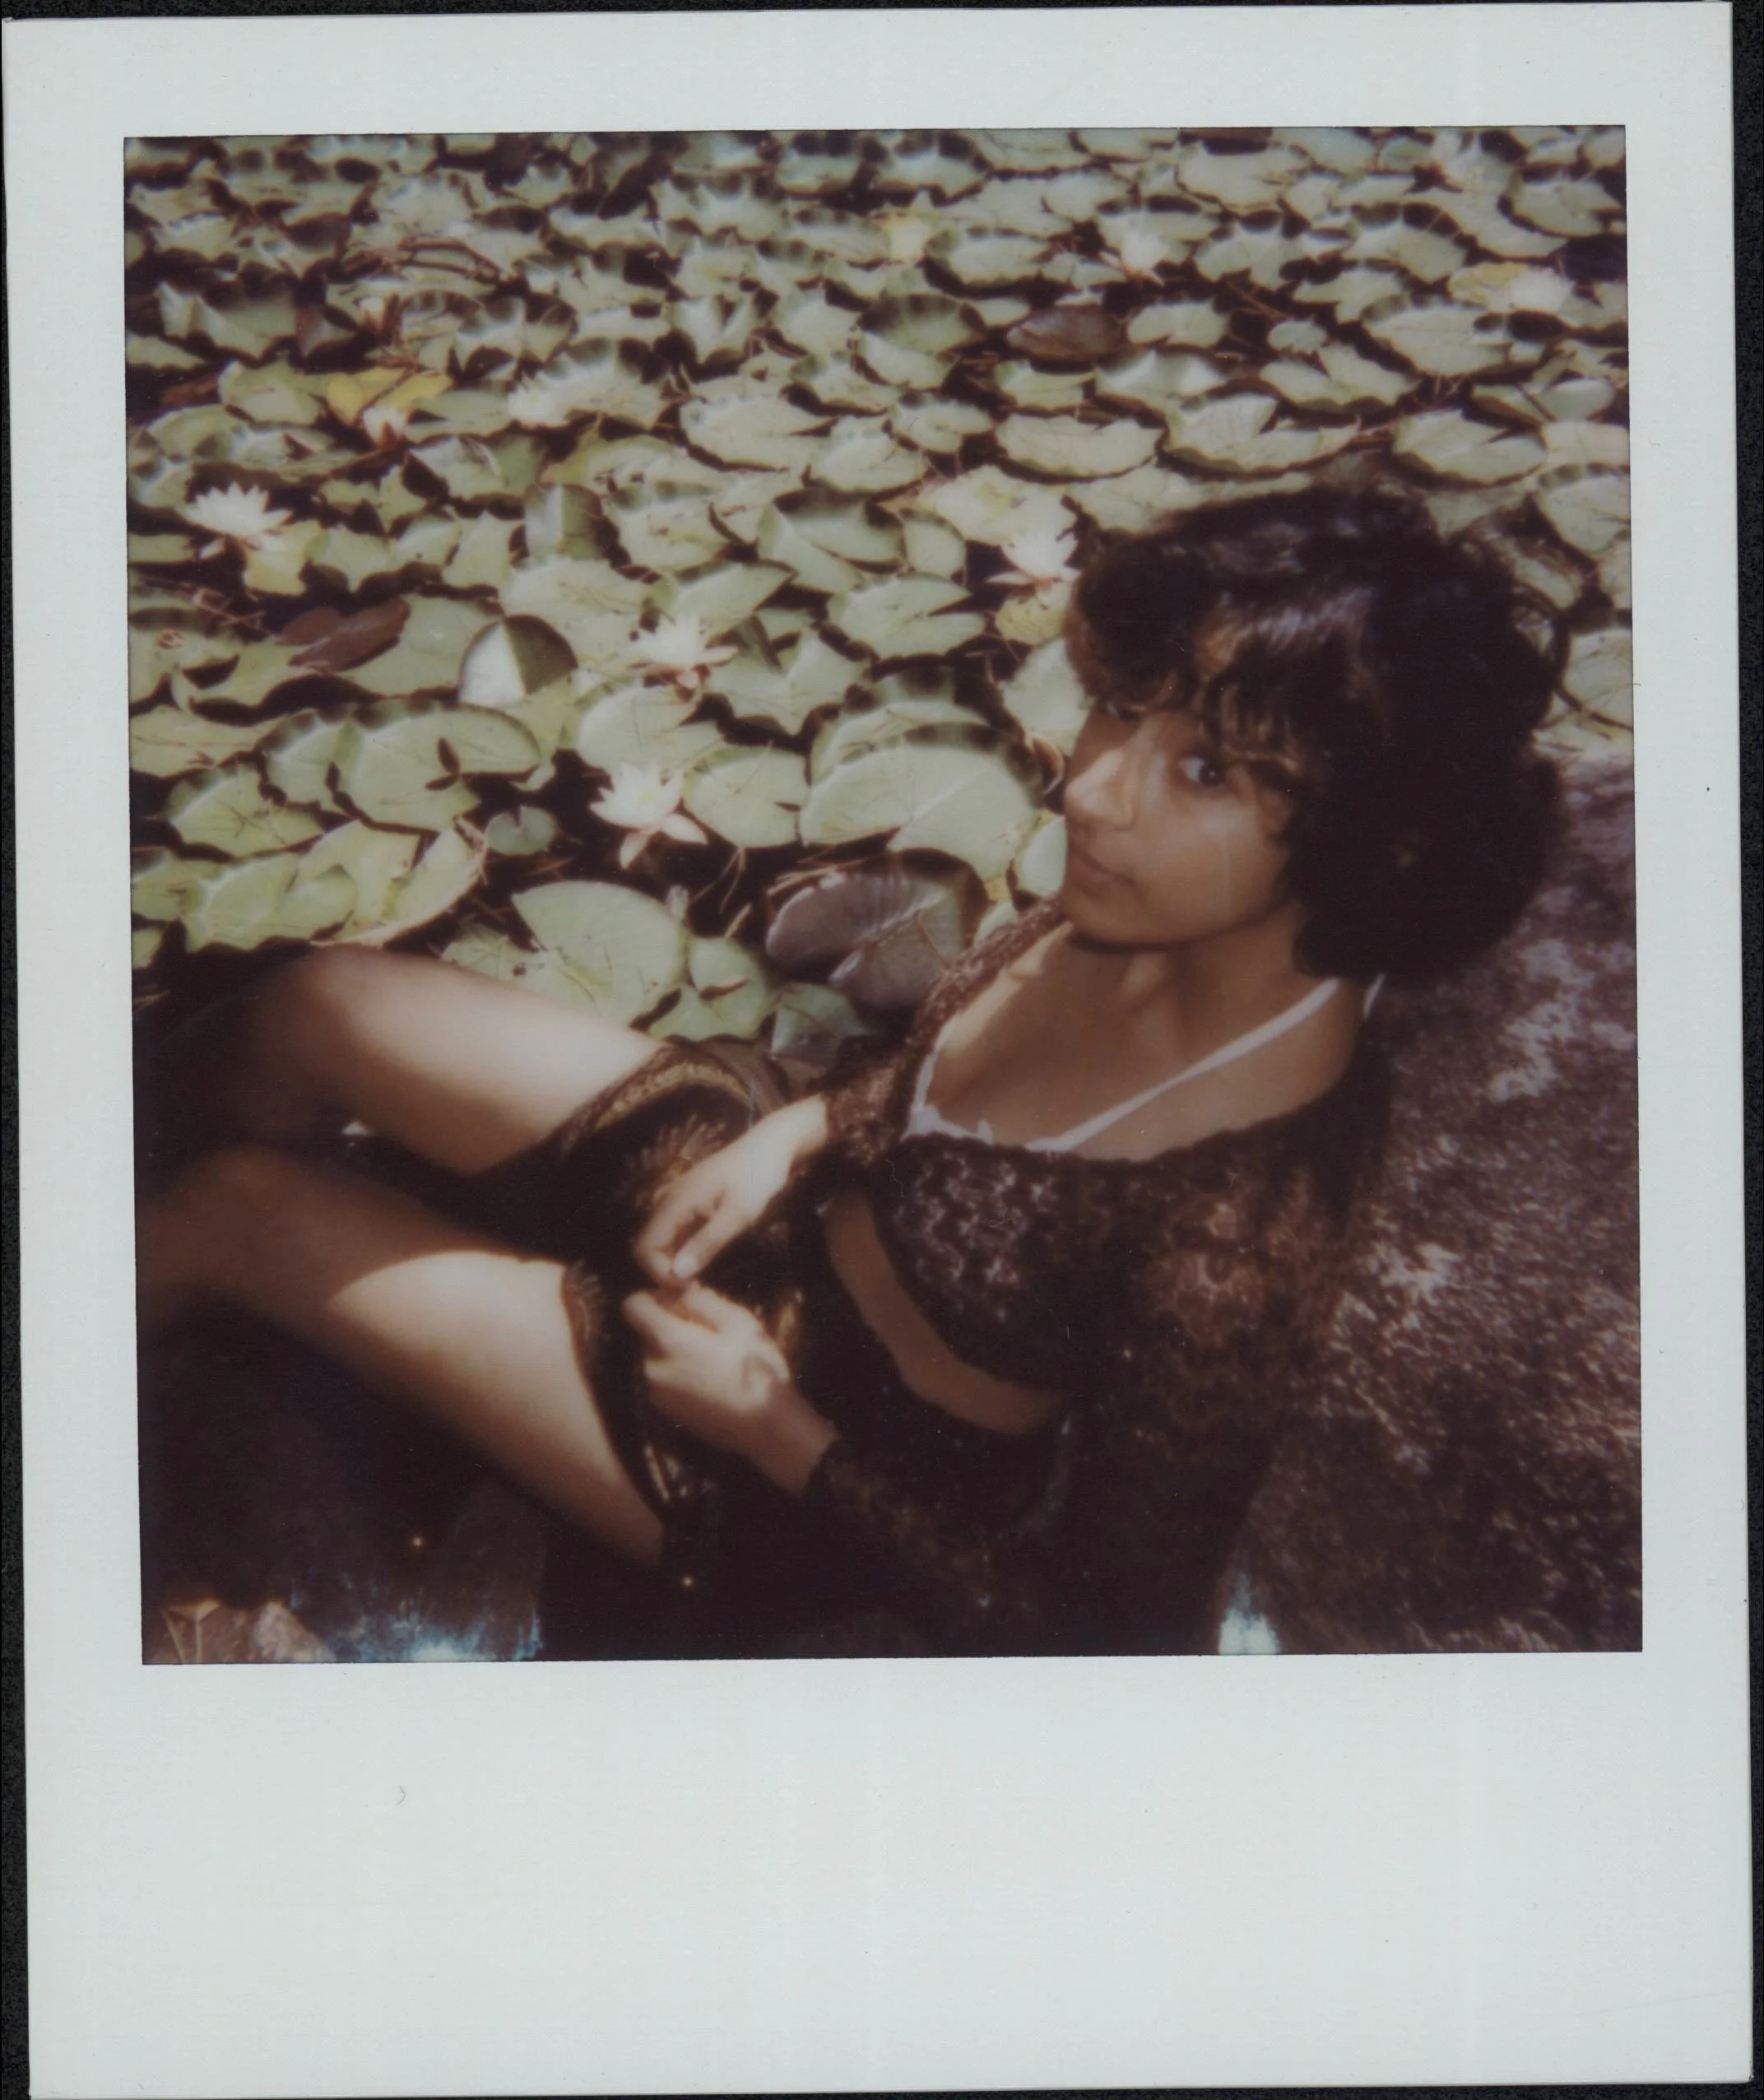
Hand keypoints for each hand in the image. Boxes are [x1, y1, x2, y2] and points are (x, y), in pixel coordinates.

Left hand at [623, 1281, 834, 1491]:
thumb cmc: (756, 1368)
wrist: (765, 1428)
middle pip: (645, 1330)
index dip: (654, 1296)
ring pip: (655, 1355)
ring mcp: (655, 1392)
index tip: (681, 1300)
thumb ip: (701, 1300)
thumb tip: (678, 1288)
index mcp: (666, 1340)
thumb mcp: (738, 1322)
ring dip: (674, 1348)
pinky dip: (678, 1370)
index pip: (632, 1305)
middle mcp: (651, 1366)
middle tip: (707, 1328)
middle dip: (669, 1323)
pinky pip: (663, 1377)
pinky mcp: (664, 1410)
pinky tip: (709, 1377)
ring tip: (712, 1355)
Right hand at [634, 1095, 827, 1285]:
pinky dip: (683, 1253)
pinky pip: (675, 1234)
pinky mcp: (689, 1204)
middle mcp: (667, 1201)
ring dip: (674, 1265)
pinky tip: (704, 1263)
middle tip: (696, 1290)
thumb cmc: (759, 1177)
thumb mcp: (738, 1214)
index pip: (644, 1249)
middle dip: (665, 1273)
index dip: (660, 1275)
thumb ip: (707, 1244)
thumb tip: (676, 1275)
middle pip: (648, 1246)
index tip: (690, 1289)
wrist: (774, 1145)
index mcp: (674, 1202)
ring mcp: (677, 1201)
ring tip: (700, 1282)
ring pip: (661, 1242)